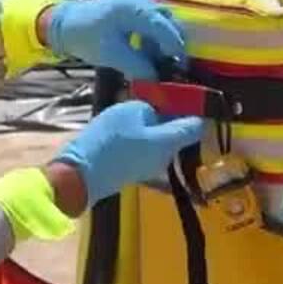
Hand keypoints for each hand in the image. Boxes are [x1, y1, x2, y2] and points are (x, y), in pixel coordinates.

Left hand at [44, 0, 185, 80]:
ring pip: (164, 23)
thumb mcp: (112, 55)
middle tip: (173, 68)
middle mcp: (142, 0)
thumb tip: (158, 78)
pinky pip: (155, 22)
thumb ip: (138, 66)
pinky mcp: (137, 7)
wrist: (65, 23)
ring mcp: (141, 1)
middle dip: (173, 46)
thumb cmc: (85, 36)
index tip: (180, 66)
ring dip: (164, 43)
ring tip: (158, 63)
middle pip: (169, 23)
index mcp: (134, 8)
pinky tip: (148, 53)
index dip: (175, 48)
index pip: (164, 27)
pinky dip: (156, 38)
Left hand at [53, 100, 204, 204]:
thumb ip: (184, 131)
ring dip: (150, 155)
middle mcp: (120, 112)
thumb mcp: (160, 145)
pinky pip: (125, 151)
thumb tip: (204, 120)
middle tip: (169, 161)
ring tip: (153, 171)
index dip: (180, 125)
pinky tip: (135, 175)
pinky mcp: (97, 146)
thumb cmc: (123, 157)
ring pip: (139, 139)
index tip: (188, 144)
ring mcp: (106, 129)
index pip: (168, 108)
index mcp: (137, 105)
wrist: (78, 178)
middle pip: (153, 125)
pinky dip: (134, 161)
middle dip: (164, 143)